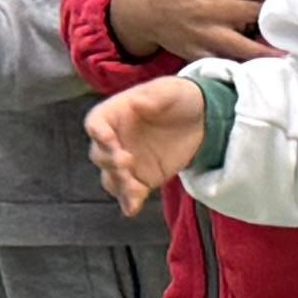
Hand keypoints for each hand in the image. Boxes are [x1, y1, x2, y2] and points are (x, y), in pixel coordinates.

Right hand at [87, 67, 214, 208]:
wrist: (202, 119)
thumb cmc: (180, 98)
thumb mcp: (169, 89)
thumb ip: (152, 95)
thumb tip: (136, 102)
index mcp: (116, 114)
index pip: (95, 124)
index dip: (97, 133)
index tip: (109, 140)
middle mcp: (115, 140)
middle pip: (99, 155)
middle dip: (110, 161)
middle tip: (127, 162)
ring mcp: (127, 162)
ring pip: (111, 178)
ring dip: (118, 184)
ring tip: (135, 188)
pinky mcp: (143, 179)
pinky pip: (130, 194)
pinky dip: (129, 201)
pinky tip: (133, 208)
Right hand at [98, 0, 275, 64]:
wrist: (141, 9)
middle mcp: (207, 6)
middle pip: (251, 13)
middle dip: (274, 19)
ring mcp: (202, 32)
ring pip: (240, 43)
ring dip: (265, 51)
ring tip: (290, 56)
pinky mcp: (196, 52)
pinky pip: (222, 62)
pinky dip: (241, 67)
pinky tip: (262, 72)